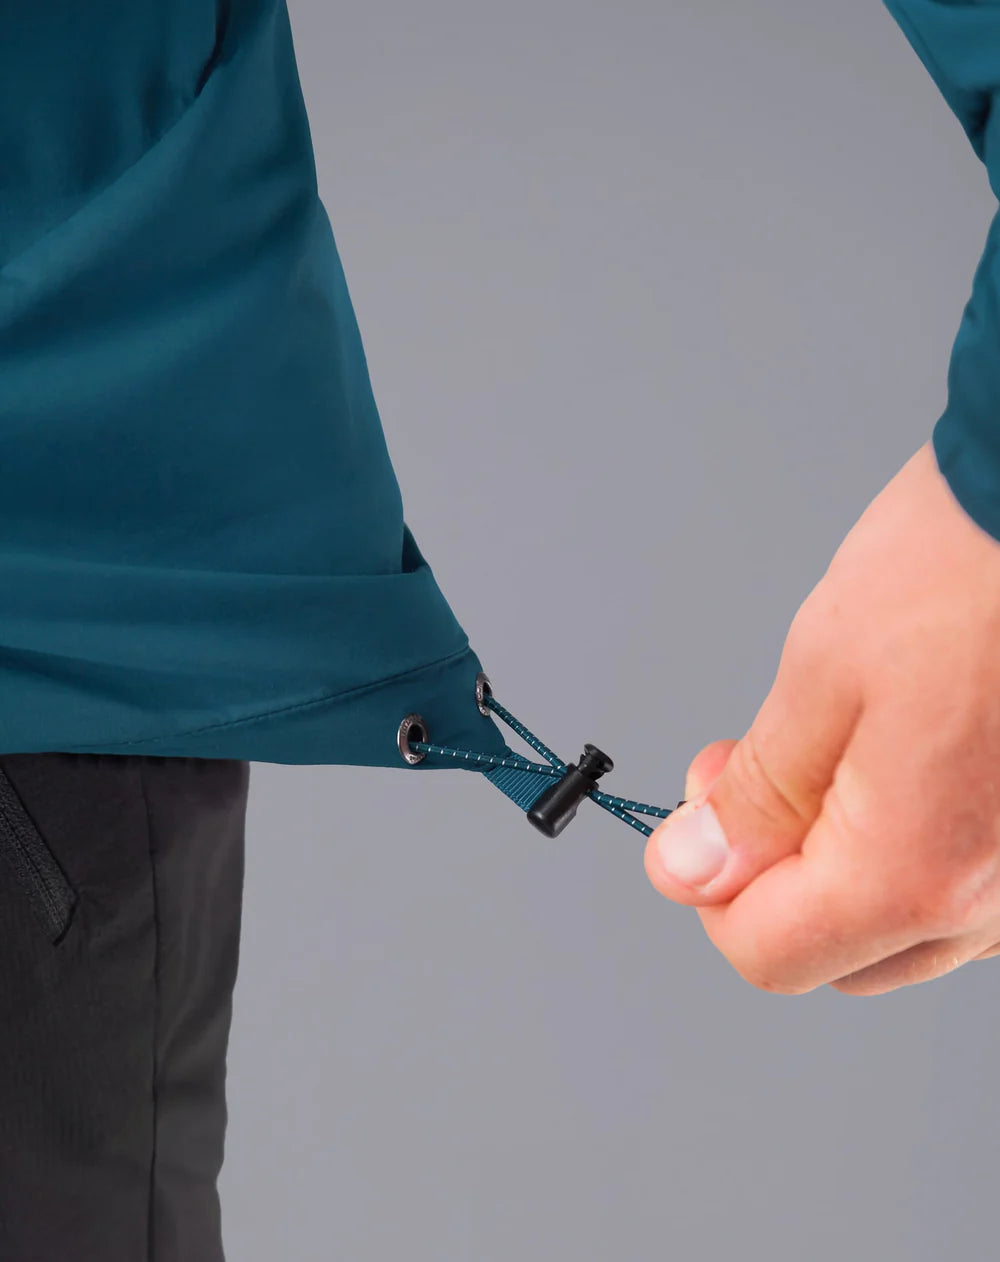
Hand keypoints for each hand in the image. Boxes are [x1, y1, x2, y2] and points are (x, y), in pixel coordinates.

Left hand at [643, 438, 999, 994]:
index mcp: (918, 873)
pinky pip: (964, 890)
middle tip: (749, 771)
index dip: (708, 889)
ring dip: (840, 860)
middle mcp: (994, 904)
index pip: (770, 954)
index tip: (695, 816)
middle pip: (838, 951)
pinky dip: (909, 846)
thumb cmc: (966, 567)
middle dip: (770, 871)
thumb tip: (691, 870)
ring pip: (901, 926)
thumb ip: (757, 796)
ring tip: (833, 750)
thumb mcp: (823, 673)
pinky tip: (900, 763)